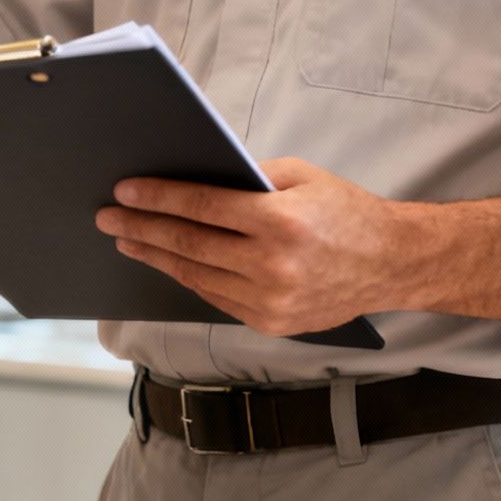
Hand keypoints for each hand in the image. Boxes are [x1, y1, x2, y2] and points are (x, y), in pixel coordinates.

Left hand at [95, 158, 415, 337]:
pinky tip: (166, 262)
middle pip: (189, 244)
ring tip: (127, 241)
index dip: (157, 199)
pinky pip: (214, 297)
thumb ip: (248, 178)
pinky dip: (187, 278)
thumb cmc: (345, 212)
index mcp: (281, 222)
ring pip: (195, 275)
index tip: (123, 192)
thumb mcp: (302, 177)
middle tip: (108, 218)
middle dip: (142, 229)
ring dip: (155, 257)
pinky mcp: (269, 322)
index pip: (202, 208)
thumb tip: (190, 179)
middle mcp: (273, 265)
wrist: (392, 263)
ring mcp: (270, 300)